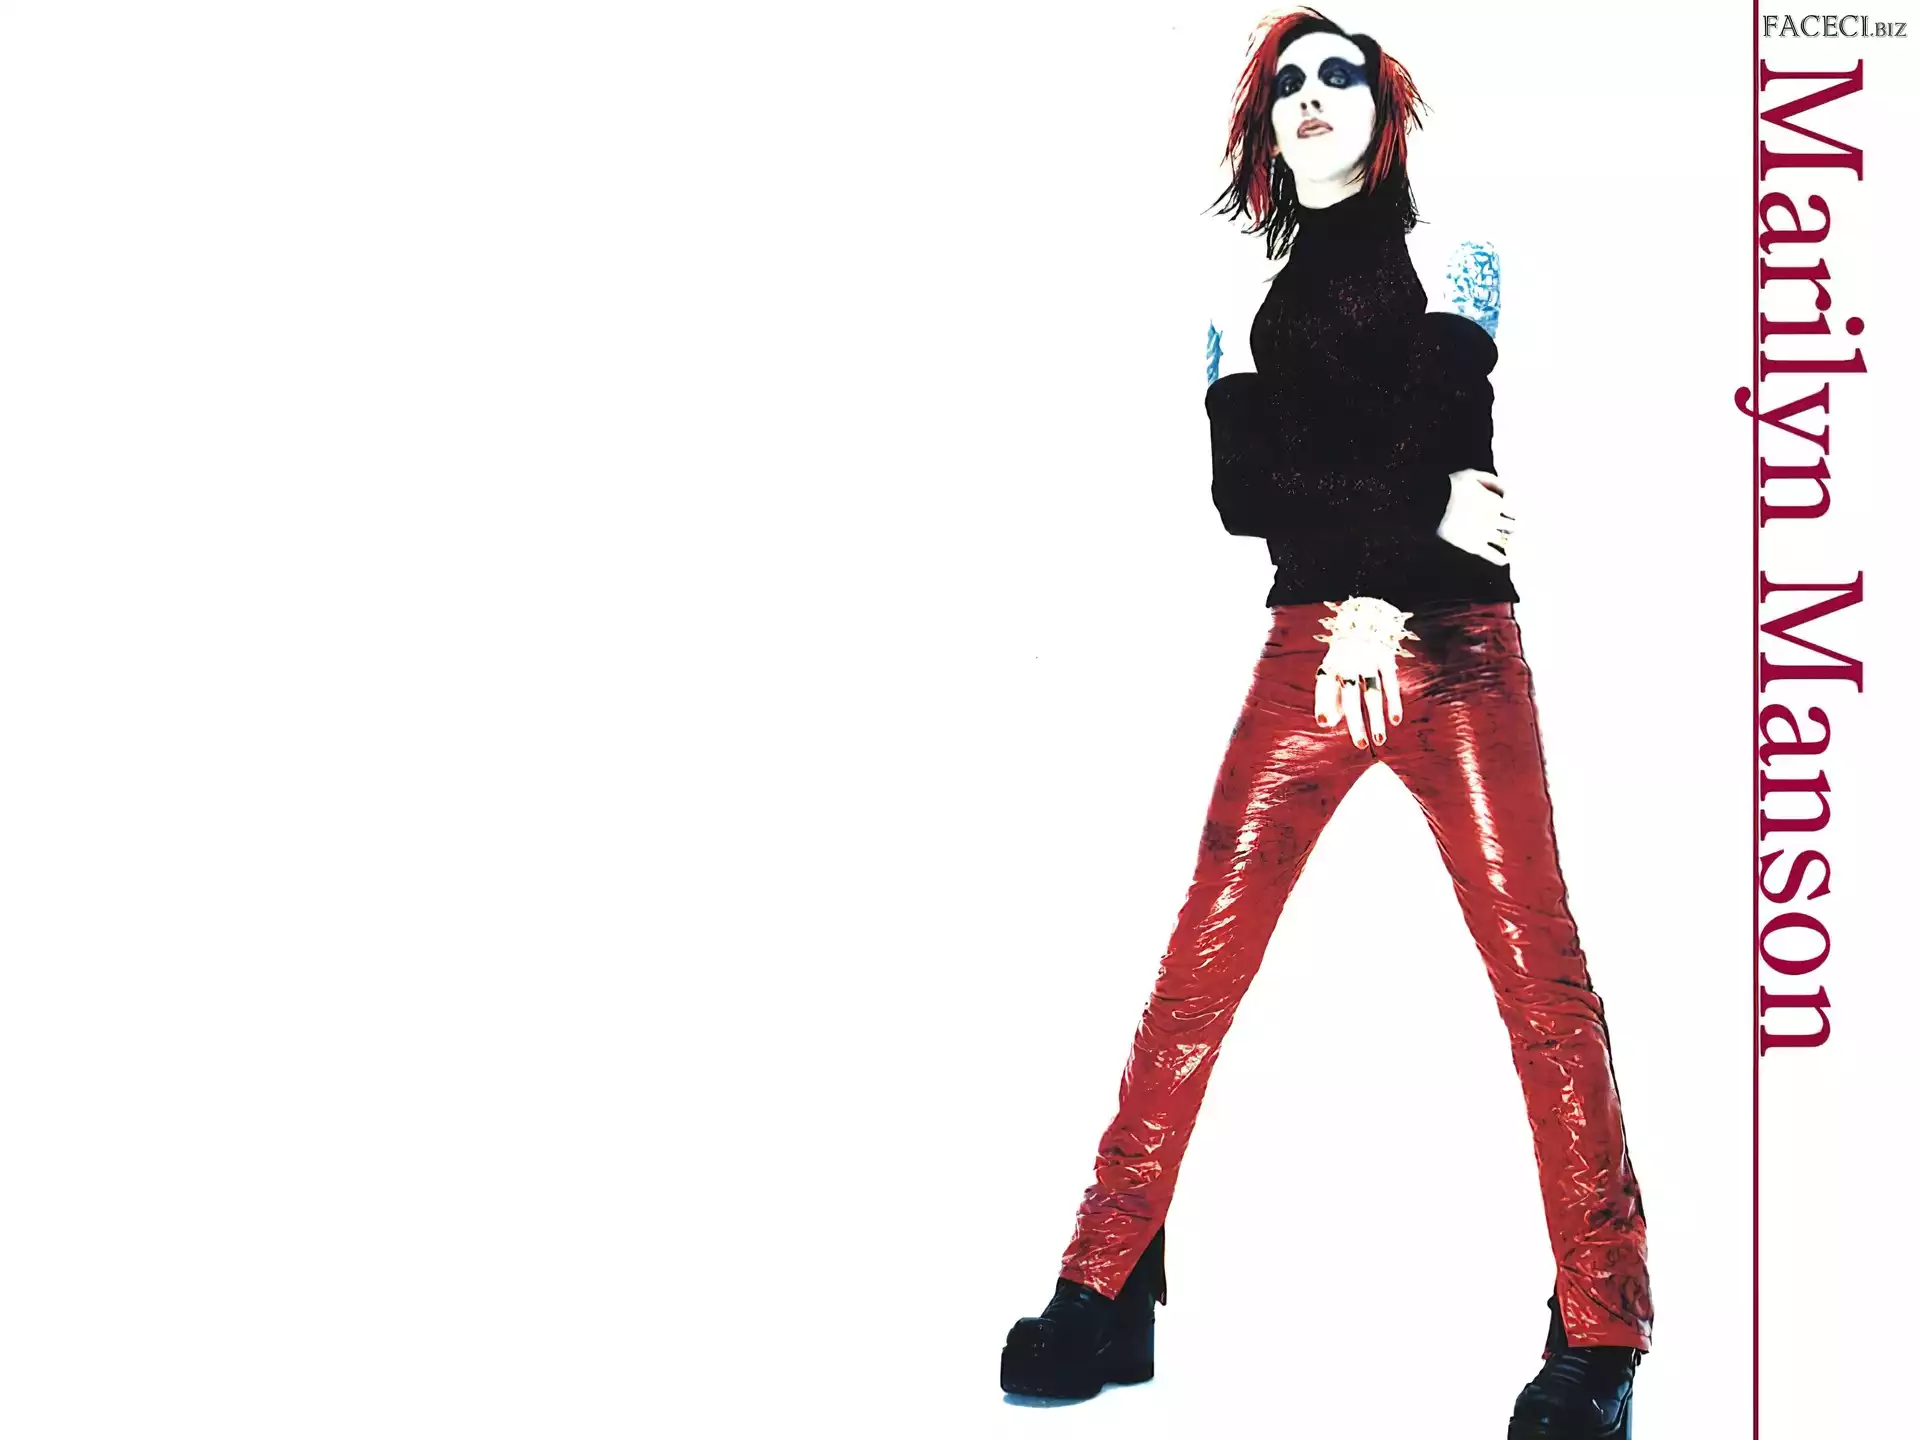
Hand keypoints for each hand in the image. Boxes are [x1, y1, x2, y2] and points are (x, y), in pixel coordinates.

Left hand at [1313, 597, 1416, 747]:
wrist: (1366, 621)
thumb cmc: (1344, 658)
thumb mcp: (1331, 671)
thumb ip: (1328, 698)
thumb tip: (1325, 723)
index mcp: (1331, 665)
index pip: (1325, 686)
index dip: (1323, 703)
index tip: (1323, 722)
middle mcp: (1348, 663)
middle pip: (1351, 696)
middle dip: (1355, 721)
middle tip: (1360, 744)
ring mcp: (1368, 661)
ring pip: (1373, 693)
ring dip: (1376, 718)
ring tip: (1378, 739)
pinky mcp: (1386, 659)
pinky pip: (1391, 683)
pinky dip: (1394, 702)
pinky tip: (1395, 721)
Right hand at [1437, 468, 1513, 564]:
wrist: (1436, 504)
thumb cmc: (1453, 487)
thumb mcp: (1473, 475)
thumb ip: (1492, 481)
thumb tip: (1506, 491)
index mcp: (1497, 502)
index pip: (1514, 509)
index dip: (1514, 511)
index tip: (1511, 512)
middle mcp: (1495, 519)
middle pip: (1513, 526)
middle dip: (1513, 527)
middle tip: (1512, 529)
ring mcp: (1486, 534)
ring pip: (1506, 541)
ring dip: (1511, 543)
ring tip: (1513, 546)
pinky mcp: (1475, 546)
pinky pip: (1493, 556)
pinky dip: (1500, 559)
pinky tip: (1505, 560)